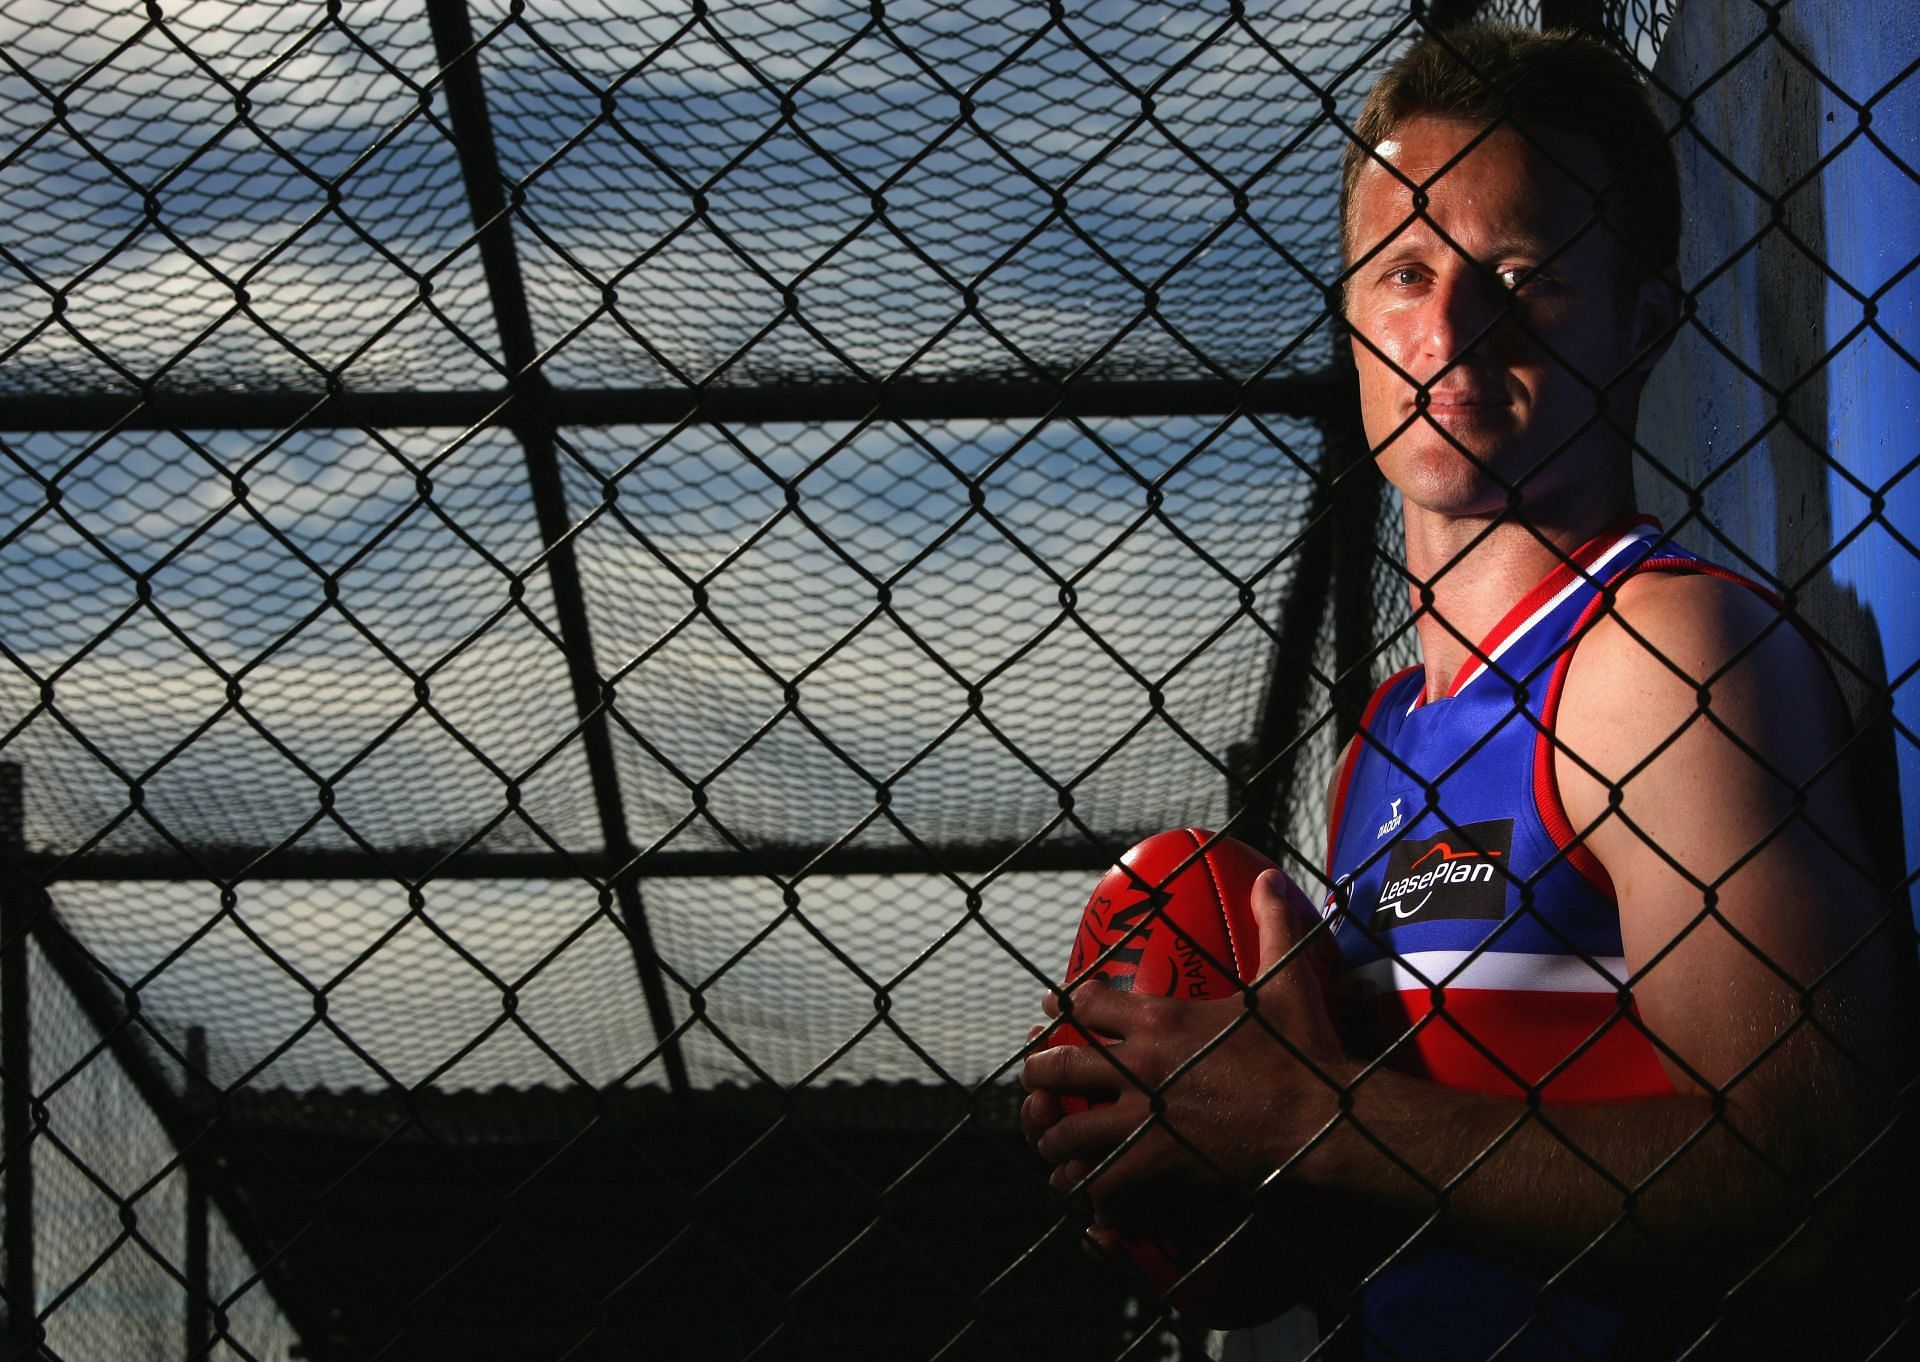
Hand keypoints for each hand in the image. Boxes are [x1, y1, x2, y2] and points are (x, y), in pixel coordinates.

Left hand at [1018, 868, 1350, 1234]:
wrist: (1321, 1116)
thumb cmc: (1304, 1048)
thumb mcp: (1288, 978)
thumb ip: (1274, 923)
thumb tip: (1270, 876)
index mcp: (1162, 1018)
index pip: (1087, 1003)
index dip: (1064, 1005)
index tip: (1052, 1008)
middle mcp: (1142, 1064)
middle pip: (1060, 1063)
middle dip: (1039, 1067)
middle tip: (1034, 1072)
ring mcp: (1145, 1117)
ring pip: (1069, 1125)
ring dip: (1052, 1131)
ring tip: (1046, 1136)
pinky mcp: (1158, 1162)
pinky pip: (1100, 1178)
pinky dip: (1083, 1184)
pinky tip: (1076, 1187)